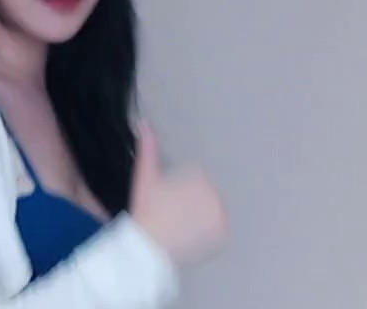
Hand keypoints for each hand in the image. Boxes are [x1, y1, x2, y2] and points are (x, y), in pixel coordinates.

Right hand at [128, 121, 226, 263]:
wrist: (149, 245)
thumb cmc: (146, 209)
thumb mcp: (145, 175)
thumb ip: (148, 147)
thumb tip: (144, 123)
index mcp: (198, 177)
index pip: (196, 178)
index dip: (180, 190)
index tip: (169, 201)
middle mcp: (214, 194)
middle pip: (205, 195)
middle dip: (192, 202)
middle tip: (173, 214)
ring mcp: (220, 216)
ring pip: (212, 211)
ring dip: (201, 216)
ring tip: (181, 224)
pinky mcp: (222, 235)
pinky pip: (218, 230)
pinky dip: (208, 233)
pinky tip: (191, 234)